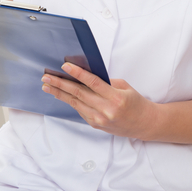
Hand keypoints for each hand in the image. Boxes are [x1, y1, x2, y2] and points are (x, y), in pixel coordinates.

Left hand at [42, 63, 158, 138]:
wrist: (144, 124)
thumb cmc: (135, 103)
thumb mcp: (124, 87)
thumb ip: (105, 82)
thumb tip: (84, 75)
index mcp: (116, 98)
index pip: (92, 83)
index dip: (77, 74)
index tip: (64, 66)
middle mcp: (106, 110)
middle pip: (79, 93)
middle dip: (60, 84)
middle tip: (47, 77)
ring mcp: (100, 119)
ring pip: (75, 103)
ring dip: (59, 93)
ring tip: (47, 86)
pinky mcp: (96, 124)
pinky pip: (80, 110)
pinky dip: (69, 101)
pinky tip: (60, 95)